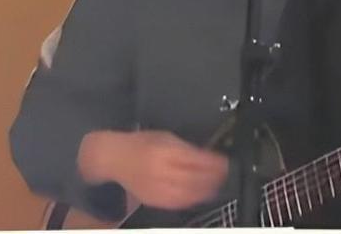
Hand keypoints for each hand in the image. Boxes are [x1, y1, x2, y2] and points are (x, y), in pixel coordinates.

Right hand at [79, 130, 228, 210]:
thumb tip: (209, 156)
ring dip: (206, 190)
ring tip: (216, 185)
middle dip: (214, 177)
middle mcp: (161, 171)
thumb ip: (186, 148)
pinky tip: (200, 195)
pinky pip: (178, 203)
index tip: (225, 162)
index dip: (214, 163)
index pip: (196, 160)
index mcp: (165, 151)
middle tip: (225, 174)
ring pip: (189, 194)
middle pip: (195, 178)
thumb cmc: (141, 144)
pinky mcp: (153, 201)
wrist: (115, 158)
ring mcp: (157, 188)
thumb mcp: (165, 137)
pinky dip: (192, 199)